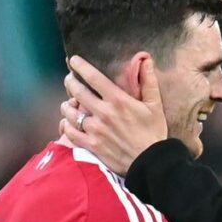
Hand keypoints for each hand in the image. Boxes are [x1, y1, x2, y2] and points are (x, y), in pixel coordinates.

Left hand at [59, 54, 167, 175]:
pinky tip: (67, 123)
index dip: (80, 66)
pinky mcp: (91, 145)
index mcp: (118, 100)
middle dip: (70, 82)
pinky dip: (66, 126)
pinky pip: (70, 133)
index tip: (73, 60)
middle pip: (77, 92)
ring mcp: (95, 130)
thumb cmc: (153, 133)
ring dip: (67, 105)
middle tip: (70, 80)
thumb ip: (148, 81)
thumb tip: (146, 59)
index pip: (93, 77)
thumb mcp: (155, 105)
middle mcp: (103, 112)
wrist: (150, 163)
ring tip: (68, 103)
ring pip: (70, 112)